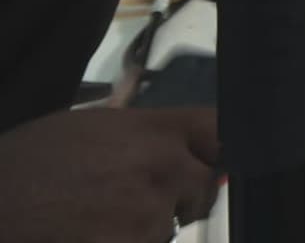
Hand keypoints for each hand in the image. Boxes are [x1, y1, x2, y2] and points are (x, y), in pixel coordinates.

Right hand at [0, 107, 219, 239]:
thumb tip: (178, 148)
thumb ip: (145, 134)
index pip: (220, 132)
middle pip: (205, 187)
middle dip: (181, 196)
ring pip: (171, 226)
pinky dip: (126, 241)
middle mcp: (164, 168)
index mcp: (155, 129)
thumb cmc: (31, 161)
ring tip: (101, 218)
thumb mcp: (92, 125)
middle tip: (138, 200)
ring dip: (146, 227)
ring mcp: (150, 214)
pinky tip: (94, 234)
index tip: (206, 160)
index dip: (216, 149)